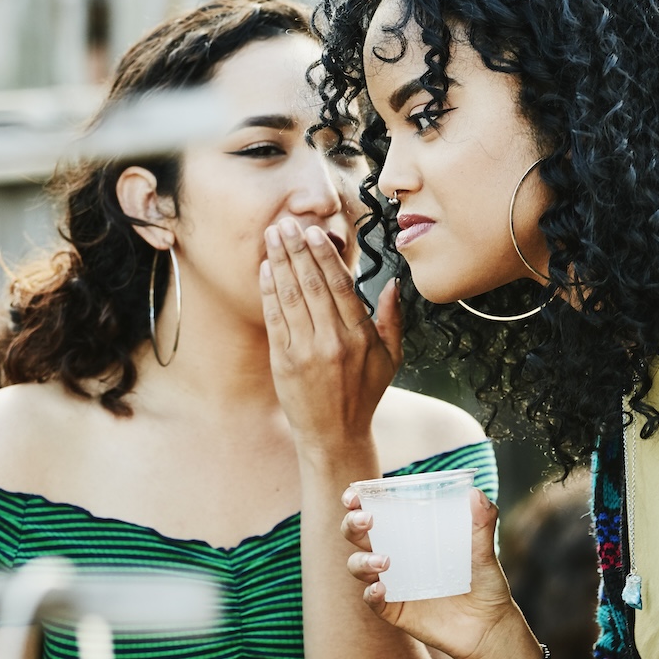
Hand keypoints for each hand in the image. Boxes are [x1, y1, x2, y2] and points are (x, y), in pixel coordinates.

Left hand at [260, 216, 402, 458]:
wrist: (335, 435)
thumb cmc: (365, 395)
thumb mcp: (391, 359)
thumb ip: (392, 320)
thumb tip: (393, 284)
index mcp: (361, 336)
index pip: (341, 285)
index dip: (325, 255)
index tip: (313, 231)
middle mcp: (333, 341)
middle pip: (313, 284)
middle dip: (297, 250)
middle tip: (286, 223)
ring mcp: (306, 351)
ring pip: (291, 296)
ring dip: (280, 263)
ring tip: (272, 237)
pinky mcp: (284, 362)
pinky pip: (275, 318)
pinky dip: (269, 291)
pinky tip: (265, 270)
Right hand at [341, 485, 521, 658]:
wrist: (489, 626)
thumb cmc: (483, 581)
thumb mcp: (484, 550)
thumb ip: (482, 522)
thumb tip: (476, 494)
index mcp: (409, 533)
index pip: (375, 510)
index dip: (357, 501)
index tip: (354, 495)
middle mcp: (394, 555)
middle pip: (357, 535)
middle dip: (352, 523)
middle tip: (367, 520)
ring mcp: (392, 583)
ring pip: (358, 566)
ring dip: (363, 560)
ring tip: (384, 562)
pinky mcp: (394, 609)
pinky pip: (372, 601)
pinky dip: (371, 594)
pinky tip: (381, 590)